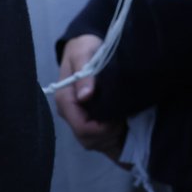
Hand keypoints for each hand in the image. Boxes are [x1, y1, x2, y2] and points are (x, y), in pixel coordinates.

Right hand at [54, 34, 129, 163]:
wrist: (87, 48)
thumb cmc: (85, 49)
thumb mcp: (84, 53)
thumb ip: (84, 73)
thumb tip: (85, 96)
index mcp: (66, 100)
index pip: (82, 127)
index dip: (103, 127)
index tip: (118, 116)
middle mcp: (70, 115)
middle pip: (88, 139)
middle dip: (109, 134)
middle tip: (125, 117)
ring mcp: (79, 120)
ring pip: (94, 144)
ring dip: (111, 137)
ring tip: (125, 120)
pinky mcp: (89, 123)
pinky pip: (99, 142)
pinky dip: (113, 141)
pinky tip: (125, 132)